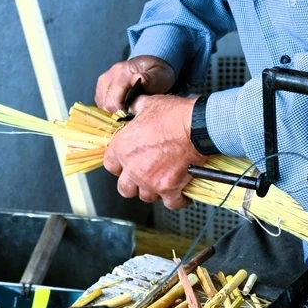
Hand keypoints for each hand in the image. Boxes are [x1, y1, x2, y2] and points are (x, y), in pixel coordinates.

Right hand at [95, 56, 176, 113]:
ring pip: (102, 105)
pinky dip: (110, 108)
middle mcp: (109, 75)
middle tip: (132, 115)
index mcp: (122, 72)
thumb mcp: (160, 75)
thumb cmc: (157, 74)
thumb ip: (150, 79)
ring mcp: (103, 81)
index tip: (133, 116)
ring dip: (113, 111)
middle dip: (117, 114)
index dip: (121, 113)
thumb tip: (139, 78)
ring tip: (128, 110)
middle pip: (105, 104)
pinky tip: (122, 108)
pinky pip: (101, 103)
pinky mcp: (101, 87)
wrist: (151, 67)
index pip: (113, 100)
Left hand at [103, 94, 202, 209]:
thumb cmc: (174, 115)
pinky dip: (177, 200)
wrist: (197, 127)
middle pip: (125, 188)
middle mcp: (133, 168)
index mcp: (123, 148)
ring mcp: (150, 181)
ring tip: (161, 182)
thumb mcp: (148, 104)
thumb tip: (134, 108)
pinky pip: (171, 203)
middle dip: (133, 184)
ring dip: (153, 191)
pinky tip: (180, 194)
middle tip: (143, 176)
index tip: (126, 163)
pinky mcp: (169, 189)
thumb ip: (136, 109)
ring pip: (146, 197)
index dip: (119, 164)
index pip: (110, 165)